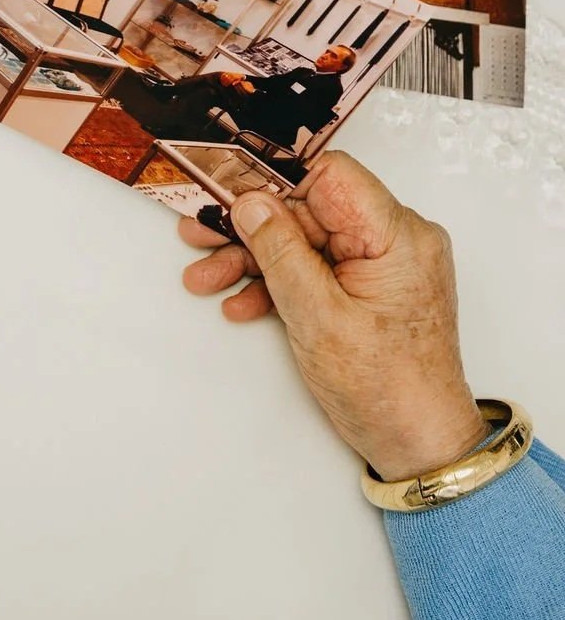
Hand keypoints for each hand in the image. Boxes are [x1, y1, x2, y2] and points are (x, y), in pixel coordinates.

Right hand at [180, 152, 485, 480]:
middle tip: (200, 235)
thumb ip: (281, 252)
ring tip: (208, 277)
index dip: (273, 182)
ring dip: (256, 259)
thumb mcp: (318, 317)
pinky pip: (318, 268)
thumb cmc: (388, 390)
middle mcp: (397, 240)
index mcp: (397, 235)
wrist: (419, 443)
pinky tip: (244, 302)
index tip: (226, 194)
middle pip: (310, 210)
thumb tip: (252, 203)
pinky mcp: (371, 288)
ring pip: (307, 241)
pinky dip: (281, 283)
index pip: (330, 176)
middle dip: (252, 228)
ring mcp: (384, 265)